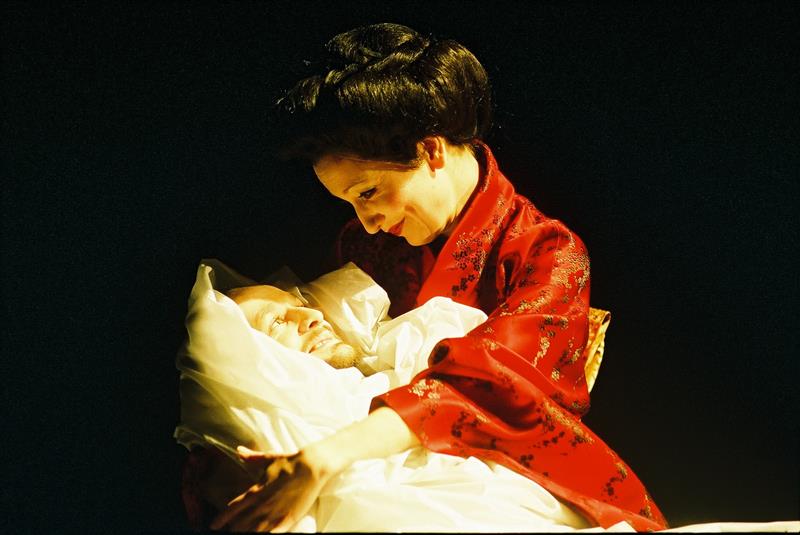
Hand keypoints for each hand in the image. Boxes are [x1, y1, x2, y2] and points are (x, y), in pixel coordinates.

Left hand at [209, 446, 334, 532]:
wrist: (311, 467)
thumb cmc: (289, 462)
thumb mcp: (268, 458)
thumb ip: (252, 457)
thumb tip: (238, 450)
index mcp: (255, 491)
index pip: (232, 509)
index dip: (221, 519)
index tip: (213, 525)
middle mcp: (262, 505)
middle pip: (240, 525)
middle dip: (233, 529)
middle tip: (230, 530)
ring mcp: (274, 514)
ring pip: (253, 532)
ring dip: (246, 534)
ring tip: (241, 534)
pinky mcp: (287, 520)